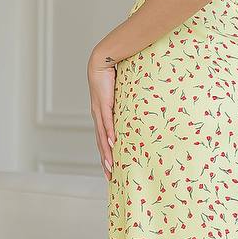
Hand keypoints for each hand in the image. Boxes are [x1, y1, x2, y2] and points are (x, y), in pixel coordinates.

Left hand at [88, 48, 116, 177]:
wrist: (102, 60)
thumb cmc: (112, 76)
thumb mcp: (120, 95)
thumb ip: (126, 106)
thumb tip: (139, 112)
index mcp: (101, 116)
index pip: (103, 141)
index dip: (106, 156)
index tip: (110, 170)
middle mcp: (98, 117)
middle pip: (101, 144)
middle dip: (105, 162)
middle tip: (110, 178)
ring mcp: (99, 111)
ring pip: (103, 137)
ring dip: (107, 153)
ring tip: (111, 167)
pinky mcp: (104, 104)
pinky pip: (108, 122)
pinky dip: (110, 134)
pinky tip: (113, 145)